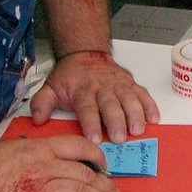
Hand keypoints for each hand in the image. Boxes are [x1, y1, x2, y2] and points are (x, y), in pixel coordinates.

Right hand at [0, 134, 119, 191]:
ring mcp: (41, 189)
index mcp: (42, 148)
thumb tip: (58, 161)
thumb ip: (39, 153)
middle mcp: (46, 166)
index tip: (105, 167)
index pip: (81, 148)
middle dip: (106, 186)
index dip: (99, 158)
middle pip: (87, 174)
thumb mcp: (16, 147)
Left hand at [30, 50, 160, 143]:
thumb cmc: (71, 76)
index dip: (90, 123)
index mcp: (82, 90)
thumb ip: (42, 104)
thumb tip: (37, 120)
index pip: (86, 108)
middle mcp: (101, 87)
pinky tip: (154, 118)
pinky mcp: (130, 83)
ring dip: (135, 114)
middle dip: (115, 121)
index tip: (94, 139)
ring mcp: (118, 85)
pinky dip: (150, 105)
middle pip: (110, 105)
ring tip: (139, 129)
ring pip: (129, 98)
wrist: (85, 53)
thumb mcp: (51, 87)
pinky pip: (142, 93)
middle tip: (119, 138)